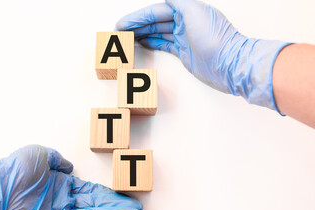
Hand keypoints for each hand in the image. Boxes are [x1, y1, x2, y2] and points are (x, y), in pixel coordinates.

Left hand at [0, 145, 141, 209]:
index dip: (109, 195)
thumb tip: (70, 166)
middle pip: (97, 206)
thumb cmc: (17, 170)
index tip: (124, 197)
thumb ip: (59, 160)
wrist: (0, 188)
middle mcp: (64, 202)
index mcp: (62, 185)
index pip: (91, 191)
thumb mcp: (42, 155)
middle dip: (117, 208)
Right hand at [116, 0, 290, 111]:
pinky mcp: (184, 52)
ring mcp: (184, 38)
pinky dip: (152, 42)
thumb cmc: (215, 38)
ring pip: (158, 32)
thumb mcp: (195, 11)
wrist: (229, 64)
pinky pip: (164, 44)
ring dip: (142, 33)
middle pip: (156, 20)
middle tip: (120, 30)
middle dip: (138, 24)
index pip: (157, 10)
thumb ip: (177, 1)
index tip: (124, 22)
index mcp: (187, 10)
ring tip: (127, 36)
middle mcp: (185, 22)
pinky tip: (143, 42)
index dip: (139, 16)